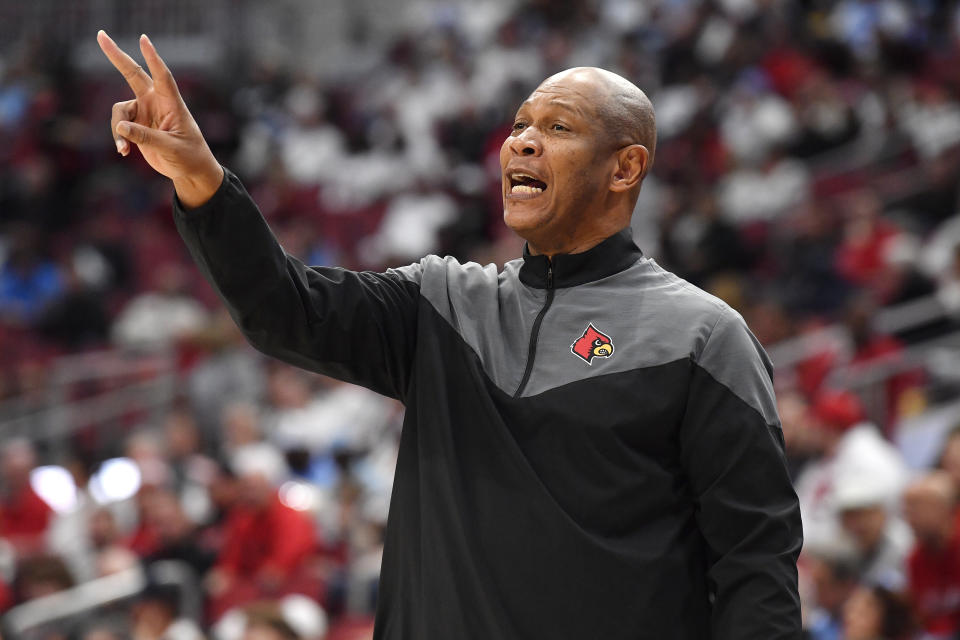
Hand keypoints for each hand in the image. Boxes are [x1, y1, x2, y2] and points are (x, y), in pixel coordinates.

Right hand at [97, 30, 223, 207]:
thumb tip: (121, 127)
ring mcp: (145, 112)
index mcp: (172, 104)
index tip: (144, 39)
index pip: (162, 77)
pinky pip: (119, 125)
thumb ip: (146, 137)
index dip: (153, 58)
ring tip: (124, 149)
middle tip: (100, 35)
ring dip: (118, 129)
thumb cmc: (189, 156)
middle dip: (117, 56)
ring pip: (120, 110)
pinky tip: (124, 152)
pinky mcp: (137, 124)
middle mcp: (156, 102)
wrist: (189, 170)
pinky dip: (119, 138)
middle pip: (134, 74)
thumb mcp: (170, 148)